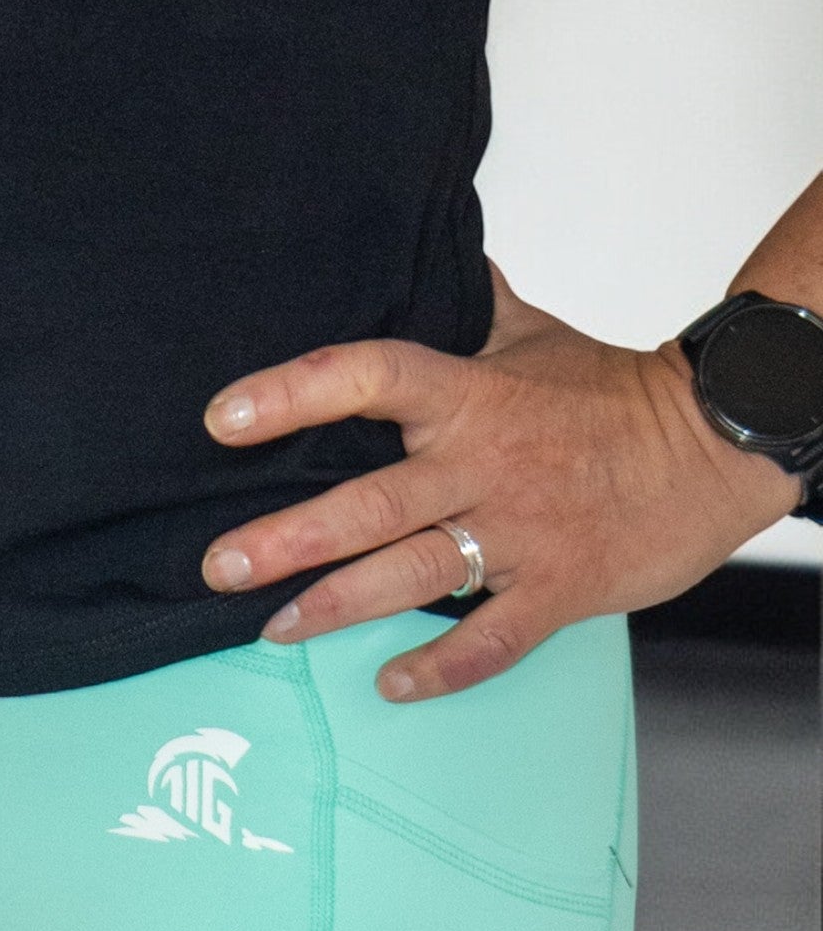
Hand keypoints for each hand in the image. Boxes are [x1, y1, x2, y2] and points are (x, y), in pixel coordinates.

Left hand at [199, 259, 802, 702]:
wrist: (712, 445)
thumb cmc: (609, 388)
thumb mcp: (529, 329)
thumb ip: (464, 301)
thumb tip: (423, 248)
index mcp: (467, 392)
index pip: (364, 376)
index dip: (290, 394)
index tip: (223, 418)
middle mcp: (481, 462)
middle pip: (369, 501)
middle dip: (287, 537)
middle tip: (218, 563)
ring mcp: (518, 530)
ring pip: (413, 572)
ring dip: (336, 605)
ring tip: (271, 628)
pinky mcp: (557, 588)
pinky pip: (491, 638)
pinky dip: (442, 665)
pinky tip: (390, 682)